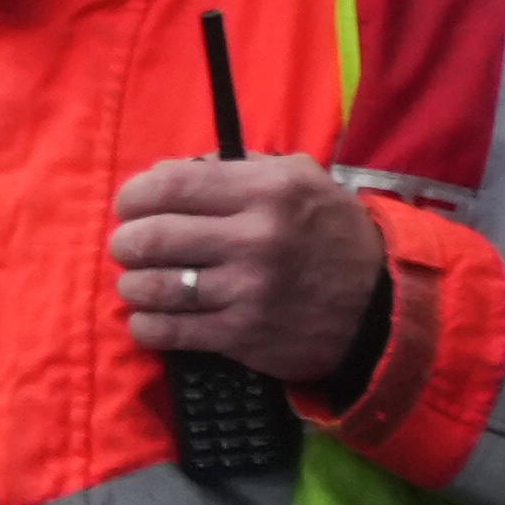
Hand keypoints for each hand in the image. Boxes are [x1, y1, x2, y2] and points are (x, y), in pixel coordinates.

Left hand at [112, 155, 387, 390]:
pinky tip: (149, 316)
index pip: (172, 185)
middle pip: (152, 236)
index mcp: (269, 190)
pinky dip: (145, 324)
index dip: (134, 195)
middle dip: (126, 242)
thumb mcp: (300, 181)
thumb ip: (237, 170)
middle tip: (128, 246)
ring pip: (152, 286)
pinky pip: (166, 331)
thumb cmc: (328, 234)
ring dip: (131, 284)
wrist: (378, 303)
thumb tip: (167, 174)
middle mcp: (257, 237)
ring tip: (137, 281)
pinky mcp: (240, 335)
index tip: (127, 205)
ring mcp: (247, 289)